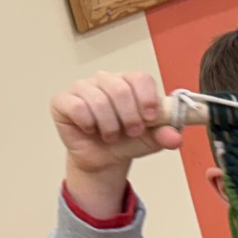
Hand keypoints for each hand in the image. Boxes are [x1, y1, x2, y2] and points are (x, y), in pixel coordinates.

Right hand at [53, 72, 182, 216]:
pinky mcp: (63, 100)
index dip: (147, 98)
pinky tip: (90, 129)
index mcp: (129, 83)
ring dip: (110, 125)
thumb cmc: (126, 141)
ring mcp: (83, 87)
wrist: (103, 159)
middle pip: (120, 89)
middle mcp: (106, 80)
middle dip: (130, 117)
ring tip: (112, 135)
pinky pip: (77, 107)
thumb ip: (165, 135)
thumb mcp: (151, 140)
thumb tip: (175, 137)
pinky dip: (88, 124)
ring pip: (99, 100)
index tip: (150, 118)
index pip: (140, 78)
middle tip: (132, 132)